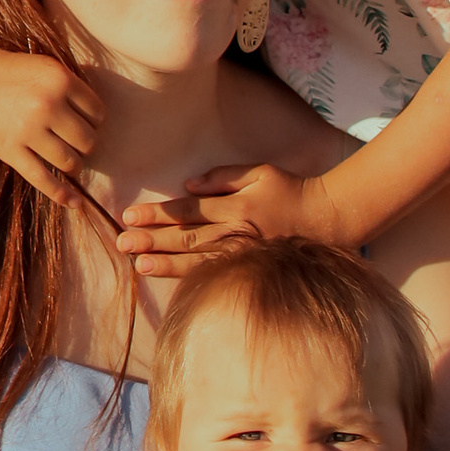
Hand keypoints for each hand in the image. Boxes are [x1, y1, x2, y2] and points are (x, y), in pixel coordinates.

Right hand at [0, 43, 103, 204]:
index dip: (95, 121)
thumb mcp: (47, 67)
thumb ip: (72, 88)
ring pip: (70, 161)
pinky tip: (74, 202)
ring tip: (71, 162)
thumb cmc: (14, 74)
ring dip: (75, 166)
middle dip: (86, 144)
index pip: (97, 112)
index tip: (86, 123)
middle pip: (87, 139)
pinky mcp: (11, 152)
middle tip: (77, 142)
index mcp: (59, 80)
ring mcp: (28, 130)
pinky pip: (43, 179)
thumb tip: (99, 122)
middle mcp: (46, 105)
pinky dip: (62, 194)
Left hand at [117, 159, 345, 278]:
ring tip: (138, 264)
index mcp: (237, 206)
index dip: (158, 214)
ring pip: (197, 261)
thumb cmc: (291, 190)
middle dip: (152, 240)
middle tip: (122, 243)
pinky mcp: (250, 269)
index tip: (130, 216)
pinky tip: (168, 277)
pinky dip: (189, 277)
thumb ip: (222, 177)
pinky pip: (215, 275)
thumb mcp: (259, 172)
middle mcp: (238, 232)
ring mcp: (244, 255)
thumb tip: (187, 185)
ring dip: (165, 263)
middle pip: (186, 238)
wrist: (327, 220)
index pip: (188, 210)